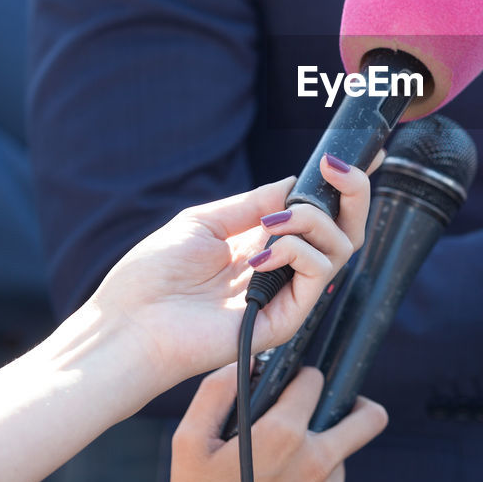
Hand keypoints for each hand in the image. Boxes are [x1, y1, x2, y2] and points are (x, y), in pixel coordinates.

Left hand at [88, 154, 373, 388]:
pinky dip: (298, 251)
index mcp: (264, 245)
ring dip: (312, 219)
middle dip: (353, 191)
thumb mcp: (205, 222)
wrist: (129, 325)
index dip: (343, 187)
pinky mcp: (286, 319)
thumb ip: (254, 203)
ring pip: (341, 247)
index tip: (352, 156)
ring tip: (273, 223)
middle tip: (337, 168)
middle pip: (346, 230)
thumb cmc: (153, 277)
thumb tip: (295, 181)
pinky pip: (319, 274)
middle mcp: (283, 268)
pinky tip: (261, 255)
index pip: (320, 215)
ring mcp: (286, 294)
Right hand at [169, 365, 387, 481]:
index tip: (288, 386)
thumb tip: (246, 360)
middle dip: (354, 403)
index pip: (315, 381)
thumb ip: (217, 390)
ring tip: (283, 458)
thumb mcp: (189, 440)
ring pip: (344, 450)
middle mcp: (316, 462)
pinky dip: (316, 474)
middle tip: (329, 406)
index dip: (300, 378)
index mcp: (283, 435)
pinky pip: (333, 480)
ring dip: (323, 445)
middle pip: (370, 418)